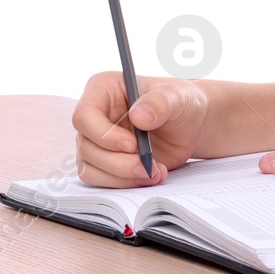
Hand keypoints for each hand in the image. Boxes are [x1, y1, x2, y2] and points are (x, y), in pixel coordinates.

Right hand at [71, 72, 208, 187]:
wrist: (190, 125)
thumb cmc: (180, 102)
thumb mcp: (177, 97)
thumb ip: (159, 103)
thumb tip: (137, 116)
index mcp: (103, 89)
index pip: (85, 116)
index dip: (104, 135)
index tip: (132, 145)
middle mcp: (94, 116)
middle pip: (86, 147)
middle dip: (118, 163)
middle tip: (146, 166)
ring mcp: (96, 141)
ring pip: (90, 168)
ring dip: (122, 176)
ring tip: (154, 172)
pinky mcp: (104, 162)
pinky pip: (100, 180)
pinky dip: (125, 183)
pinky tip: (150, 176)